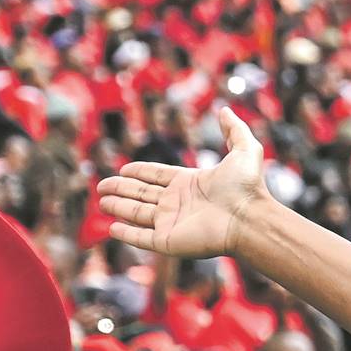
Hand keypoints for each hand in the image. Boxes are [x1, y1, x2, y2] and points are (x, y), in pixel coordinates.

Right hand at [97, 108, 270, 257]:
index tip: (125, 169)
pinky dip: (126, 234)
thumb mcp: (244, 150)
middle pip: (143, 194)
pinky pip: (142, 238)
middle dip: (122, 190)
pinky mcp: (169, 241)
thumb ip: (234, 129)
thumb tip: (225, 109)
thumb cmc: (248, 187)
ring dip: (118, 208)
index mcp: (191, 183)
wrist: (249, 217)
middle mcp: (179, 203)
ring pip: (137, 214)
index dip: (141, 172)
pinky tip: (111, 228)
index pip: (158, 176)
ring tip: (101, 202)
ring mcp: (173, 223)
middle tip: (101, 187)